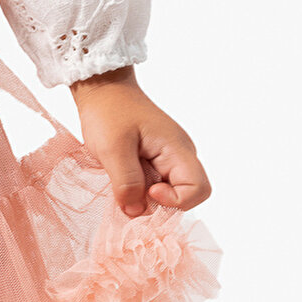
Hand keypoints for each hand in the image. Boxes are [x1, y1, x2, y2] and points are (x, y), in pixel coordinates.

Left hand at [68, 67, 211, 218]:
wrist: (103, 89)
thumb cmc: (109, 112)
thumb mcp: (112, 149)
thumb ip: (127, 183)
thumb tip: (136, 212)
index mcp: (178, 149)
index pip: (198, 190)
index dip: (175, 200)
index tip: (148, 190)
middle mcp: (180, 155)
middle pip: (186, 195)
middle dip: (158, 201)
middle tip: (129, 189)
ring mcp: (168, 158)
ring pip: (168, 192)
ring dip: (145, 194)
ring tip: (122, 177)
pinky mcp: (155, 160)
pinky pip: (155, 184)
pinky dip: (139, 187)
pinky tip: (122, 175)